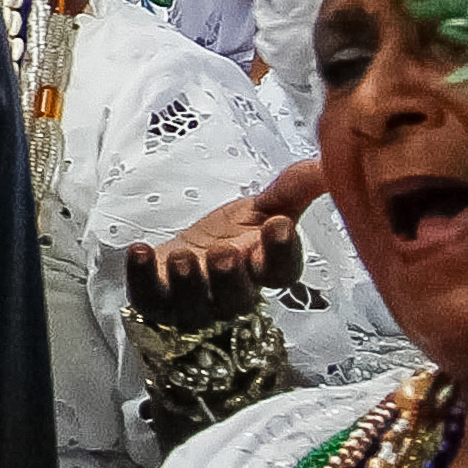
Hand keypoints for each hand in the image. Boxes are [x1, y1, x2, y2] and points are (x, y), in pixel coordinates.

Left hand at [126, 159, 321, 329]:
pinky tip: (140, 251)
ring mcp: (191, 303)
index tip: (279, 226)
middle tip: (225, 253)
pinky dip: (142, 276)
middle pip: (237, 297)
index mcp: (262, 270)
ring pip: (194, 304)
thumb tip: (327, 163)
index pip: (282, 271)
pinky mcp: (155, 301)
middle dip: (231, 278)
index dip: (281, 253)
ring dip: (188, 281)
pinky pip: (148, 297)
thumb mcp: (261, 209)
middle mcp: (231, 294)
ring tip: (182, 256)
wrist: (182, 258)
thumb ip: (293, 188)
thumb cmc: (229, 238)